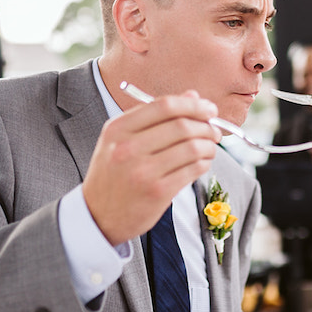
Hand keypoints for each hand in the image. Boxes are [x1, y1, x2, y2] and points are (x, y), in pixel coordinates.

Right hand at [82, 91, 221, 245]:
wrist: (98, 215)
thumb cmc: (113, 173)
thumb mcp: (121, 139)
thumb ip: (154, 115)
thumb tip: (192, 96)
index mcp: (118, 129)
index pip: (164, 106)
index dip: (193, 104)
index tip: (208, 108)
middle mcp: (128, 148)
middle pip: (182, 126)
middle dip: (206, 125)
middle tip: (213, 130)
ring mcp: (143, 172)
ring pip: (192, 148)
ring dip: (208, 146)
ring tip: (210, 147)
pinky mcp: (158, 193)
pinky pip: (192, 170)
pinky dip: (204, 163)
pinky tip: (203, 162)